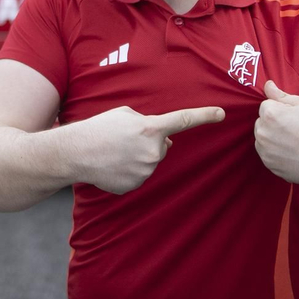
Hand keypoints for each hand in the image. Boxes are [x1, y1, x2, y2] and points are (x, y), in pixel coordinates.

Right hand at [67, 104, 224, 194]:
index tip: (222, 114)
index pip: (183, 120)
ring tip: (116, 152)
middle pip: (163, 146)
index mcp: (151, 128)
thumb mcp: (125, 115)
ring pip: (151, 161)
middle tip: (125, 139)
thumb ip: (149, 123)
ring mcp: (145, 171)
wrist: (76, 153)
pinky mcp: (135, 185)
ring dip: (139, 156)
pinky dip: (129, 171)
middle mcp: (153, 151)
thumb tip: (166, 140)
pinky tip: (113, 165)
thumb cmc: (99, 128)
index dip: (204, 116)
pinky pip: (139, 175)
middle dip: (150, 142)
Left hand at [254, 81, 298, 185]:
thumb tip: (268, 86)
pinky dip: (277, 153)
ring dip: (274, 138)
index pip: (266, 105)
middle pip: (262, 122)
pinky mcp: (272, 168)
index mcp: (271, 115)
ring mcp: (267, 154)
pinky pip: (268, 156)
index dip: (281, 108)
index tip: (296, 116)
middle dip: (274, 123)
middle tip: (297, 128)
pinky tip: (295, 152)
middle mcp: (264, 135)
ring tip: (296, 141)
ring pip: (263, 140)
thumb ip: (282, 96)